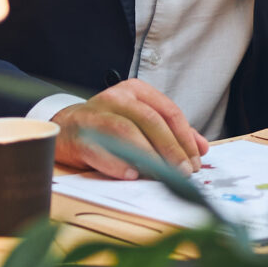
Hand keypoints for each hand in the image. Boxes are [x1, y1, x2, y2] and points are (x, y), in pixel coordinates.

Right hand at [51, 79, 208, 178]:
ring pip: (127, 132)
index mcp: (136, 91)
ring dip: (149, 156)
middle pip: (151, 120)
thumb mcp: (141, 122)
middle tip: (184, 171)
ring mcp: (94, 115)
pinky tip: (132, 175)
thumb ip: (171, 132)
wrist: (65, 128)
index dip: (185, 138)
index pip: (168, 111)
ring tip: (163, 175)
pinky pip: (100, 150)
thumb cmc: (109, 126)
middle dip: (172, 148)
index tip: (196, 160)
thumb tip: (202, 148)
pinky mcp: (78, 136)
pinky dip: (117, 164)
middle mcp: (116, 98)